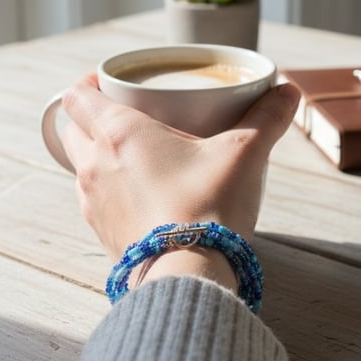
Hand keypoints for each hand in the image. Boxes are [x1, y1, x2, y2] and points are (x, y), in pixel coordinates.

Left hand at [60, 73, 299, 277]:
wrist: (188, 276)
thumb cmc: (208, 207)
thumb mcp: (244, 154)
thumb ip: (267, 119)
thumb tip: (288, 92)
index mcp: (117, 133)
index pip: (76, 97)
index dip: (88, 84)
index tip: (111, 84)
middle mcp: (94, 166)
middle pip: (71, 130)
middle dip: (92, 119)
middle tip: (129, 117)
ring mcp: (93, 204)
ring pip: (81, 167)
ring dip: (100, 158)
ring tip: (138, 159)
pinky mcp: (103, 235)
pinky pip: (96, 203)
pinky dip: (112, 193)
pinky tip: (144, 199)